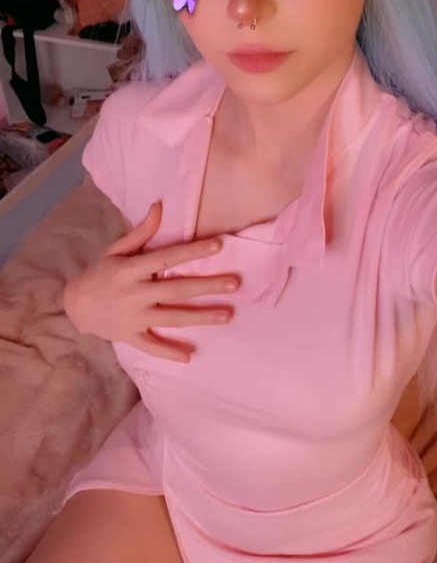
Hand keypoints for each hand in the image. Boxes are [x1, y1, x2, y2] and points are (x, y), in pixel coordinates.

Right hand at [63, 201, 239, 361]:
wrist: (75, 306)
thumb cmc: (100, 273)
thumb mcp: (116, 250)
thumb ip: (140, 232)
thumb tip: (159, 207)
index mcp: (131, 269)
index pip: (167, 257)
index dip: (193, 251)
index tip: (219, 244)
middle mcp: (134, 293)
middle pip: (176, 290)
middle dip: (207, 286)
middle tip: (235, 283)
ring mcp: (133, 317)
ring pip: (171, 318)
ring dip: (200, 318)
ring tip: (227, 315)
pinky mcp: (130, 335)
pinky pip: (151, 346)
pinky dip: (168, 352)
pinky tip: (189, 355)